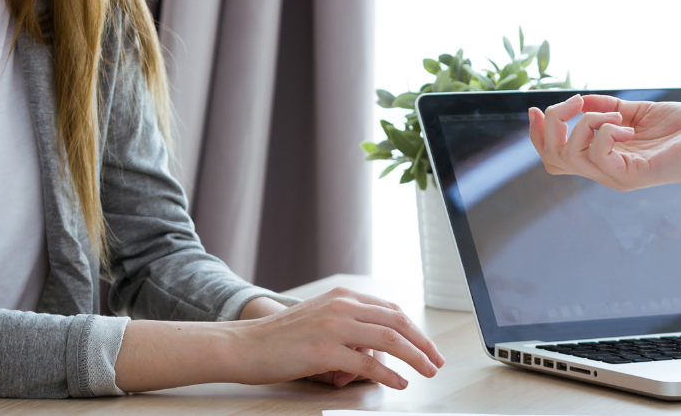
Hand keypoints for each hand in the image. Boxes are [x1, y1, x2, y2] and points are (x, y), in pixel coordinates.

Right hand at [228, 287, 442, 389]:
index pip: (391, 310)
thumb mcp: (319, 318)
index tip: (428, 346)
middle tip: (436, 361)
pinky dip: (388, 374)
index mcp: (342, 297)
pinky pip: (367, 363)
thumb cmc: (280, 338)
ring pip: (389, 339)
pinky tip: (399, 382)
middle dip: (422, 343)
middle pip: (397, 322)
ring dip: (414, 357)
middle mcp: (341, 306)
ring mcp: (333, 327)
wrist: (244, 345)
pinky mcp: (324, 351)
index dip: (415, 329)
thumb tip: (378, 347)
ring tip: (427, 371)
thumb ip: (349, 325)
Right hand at [529, 94, 680, 188]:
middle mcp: (605, 170)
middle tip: (576, 103)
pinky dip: (605, 130)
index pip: (554, 156)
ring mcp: (616, 175)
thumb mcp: (639, 112)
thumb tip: (580, 101)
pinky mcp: (632, 175)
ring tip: (612, 112)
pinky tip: (629, 126)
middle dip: (551, 123)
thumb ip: (608, 109)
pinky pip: (598, 153)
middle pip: (552, 156)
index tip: (535, 109)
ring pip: (568, 153)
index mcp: (604, 157)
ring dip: (582, 122)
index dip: (537, 134)